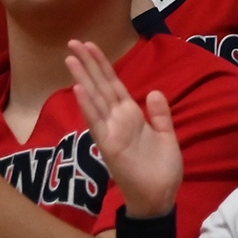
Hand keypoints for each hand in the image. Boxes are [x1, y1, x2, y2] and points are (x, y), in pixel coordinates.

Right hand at [67, 40, 182, 219]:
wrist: (160, 196)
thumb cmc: (161, 168)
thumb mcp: (167, 134)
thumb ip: (160, 114)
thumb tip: (155, 91)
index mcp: (132, 116)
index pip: (114, 84)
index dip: (103, 65)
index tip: (91, 45)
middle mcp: (118, 121)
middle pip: (100, 86)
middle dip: (88, 64)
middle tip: (72, 41)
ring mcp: (111, 132)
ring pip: (95, 99)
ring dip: (83, 78)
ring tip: (70, 57)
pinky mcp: (109, 146)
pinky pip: (97, 122)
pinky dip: (88, 106)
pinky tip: (79, 89)